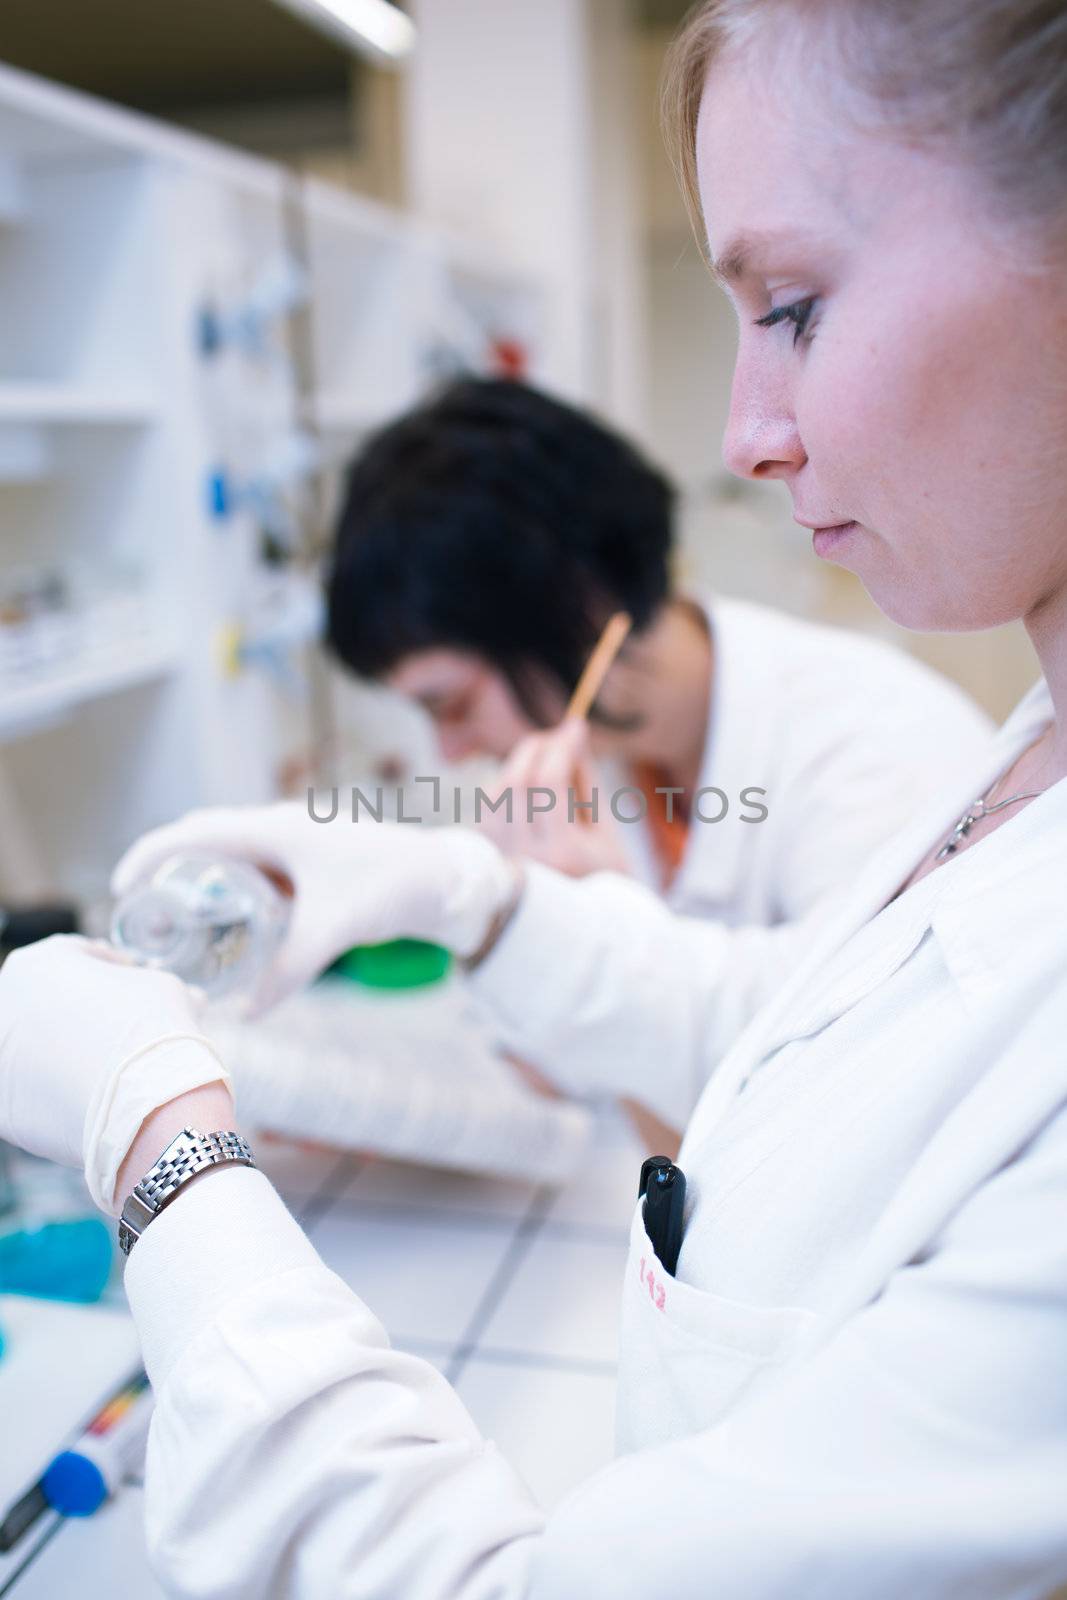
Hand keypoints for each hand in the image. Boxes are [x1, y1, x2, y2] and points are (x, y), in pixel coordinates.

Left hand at [0, 936, 230, 1213]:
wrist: (148, 1104)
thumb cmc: (154, 1030)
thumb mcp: (161, 987)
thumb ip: (149, 985)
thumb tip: (175, 997)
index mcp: (37, 963)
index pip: (73, 956)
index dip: (109, 968)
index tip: (131, 982)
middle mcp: (5, 1005)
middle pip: (48, 1003)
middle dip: (84, 1012)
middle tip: (120, 1027)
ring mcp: (0, 1059)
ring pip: (37, 1049)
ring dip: (68, 1052)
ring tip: (111, 1068)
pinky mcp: (5, 1106)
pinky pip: (34, 1092)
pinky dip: (60, 1091)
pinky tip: (95, 1096)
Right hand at [111, 801, 517, 1011]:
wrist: (448, 879)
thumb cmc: (394, 887)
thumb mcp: (334, 930)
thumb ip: (289, 970)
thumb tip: (246, 1014)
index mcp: (276, 829)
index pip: (194, 832)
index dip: (150, 856)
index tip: (122, 889)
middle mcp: (281, 828)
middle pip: (206, 839)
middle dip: (169, 869)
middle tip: (145, 913)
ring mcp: (298, 842)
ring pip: (234, 855)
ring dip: (203, 880)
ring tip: (177, 924)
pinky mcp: (314, 861)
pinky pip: (260, 869)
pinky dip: (236, 890)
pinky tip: (233, 926)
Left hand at [478, 719, 631, 878]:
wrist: (573, 934)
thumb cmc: (600, 879)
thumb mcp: (605, 832)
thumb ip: (586, 782)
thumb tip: (572, 733)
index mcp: (562, 855)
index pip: (549, 783)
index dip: (562, 746)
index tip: (576, 726)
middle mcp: (524, 859)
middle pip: (517, 781)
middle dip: (537, 748)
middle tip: (557, 736)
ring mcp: (499, 860)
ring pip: (498, 790)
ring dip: (521, 766)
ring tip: (547, 765)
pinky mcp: (486, 859)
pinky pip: (489, 807)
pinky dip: (507, 788)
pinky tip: (528, 792)